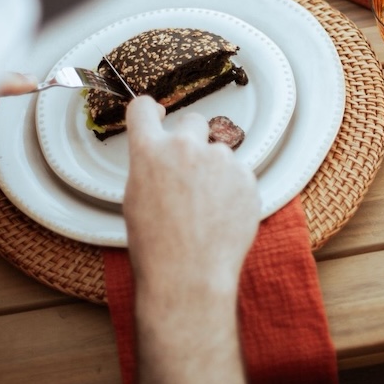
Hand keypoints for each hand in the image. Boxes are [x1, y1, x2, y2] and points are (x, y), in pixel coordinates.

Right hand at [122, 97, 258, 297]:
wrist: (189, 274)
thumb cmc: (156, 246)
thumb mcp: (136, 199)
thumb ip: (151, 166)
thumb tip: (161, 155)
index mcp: (150, 152)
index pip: (143, 109)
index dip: (148, 110)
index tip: (155, 113)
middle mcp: (186, 148)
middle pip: (193, 122)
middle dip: (191, 140)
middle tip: (189, 171)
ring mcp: (221, 160)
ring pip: (219, 152)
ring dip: (215, 170)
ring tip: (206, 207)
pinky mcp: (247, 177)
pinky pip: (239, 174)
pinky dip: (233, 189)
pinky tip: (222, 215)